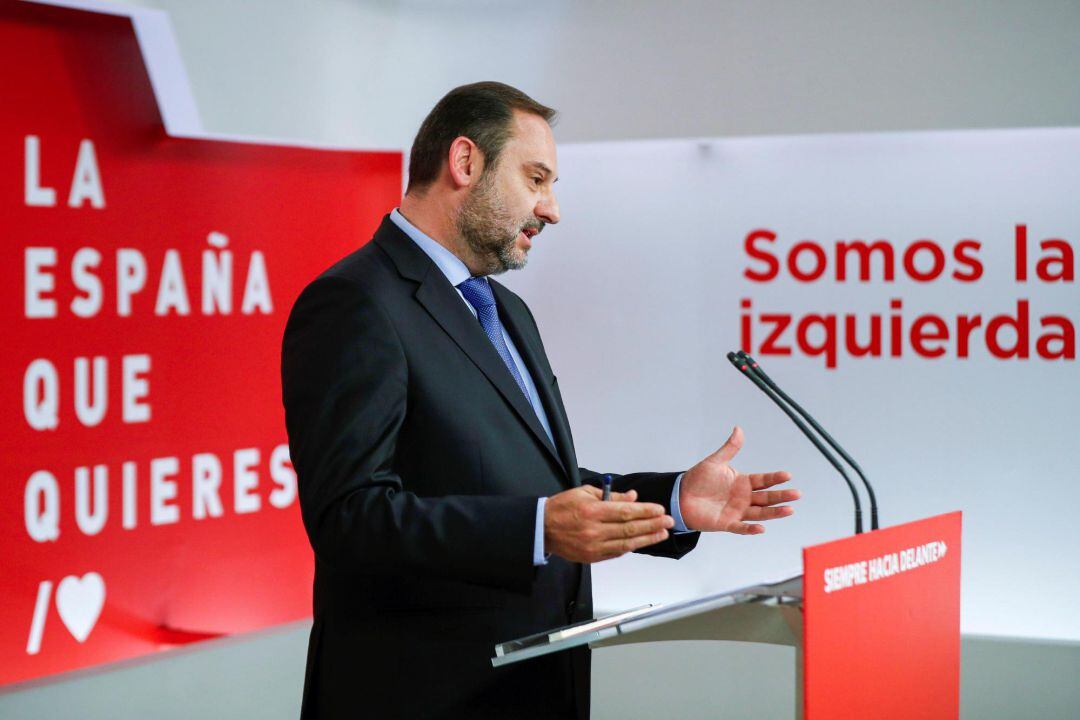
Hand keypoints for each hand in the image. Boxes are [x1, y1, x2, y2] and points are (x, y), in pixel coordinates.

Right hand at [544, 485, 673, 563]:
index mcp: (592, 510)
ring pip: (626, 544)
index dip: (645, 511)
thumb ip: (611, 496)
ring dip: (647, 539)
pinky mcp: (591, 557)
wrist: (541, 529)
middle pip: (630, 529)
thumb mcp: (584, 492)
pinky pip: (616, 552)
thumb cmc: (562, 507)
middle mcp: (594, 530)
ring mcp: (593, 546)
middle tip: (668, 521)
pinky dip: (631, 547)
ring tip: (662, 533)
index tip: (659, 510)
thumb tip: (633, 497)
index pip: (625, 512)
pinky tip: (643, 542)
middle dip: (652, 525)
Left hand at [679, 426, 798, 534]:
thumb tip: (739, 429)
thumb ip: (730, 448)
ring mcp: (737, 511)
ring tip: (789, 510)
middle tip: (797, 494)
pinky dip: (750, 529)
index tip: (788, 475)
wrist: (680, 496)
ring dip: (774, 513)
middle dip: (782, 496)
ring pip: (760, 513)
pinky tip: (761, 528)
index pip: (763, 480)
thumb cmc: (698, 479)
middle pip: (767, 497)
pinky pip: (741, 527)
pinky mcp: (727, 523)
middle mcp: (743, 498)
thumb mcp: (715, 461)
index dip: (775, 478)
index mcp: (743, 482)